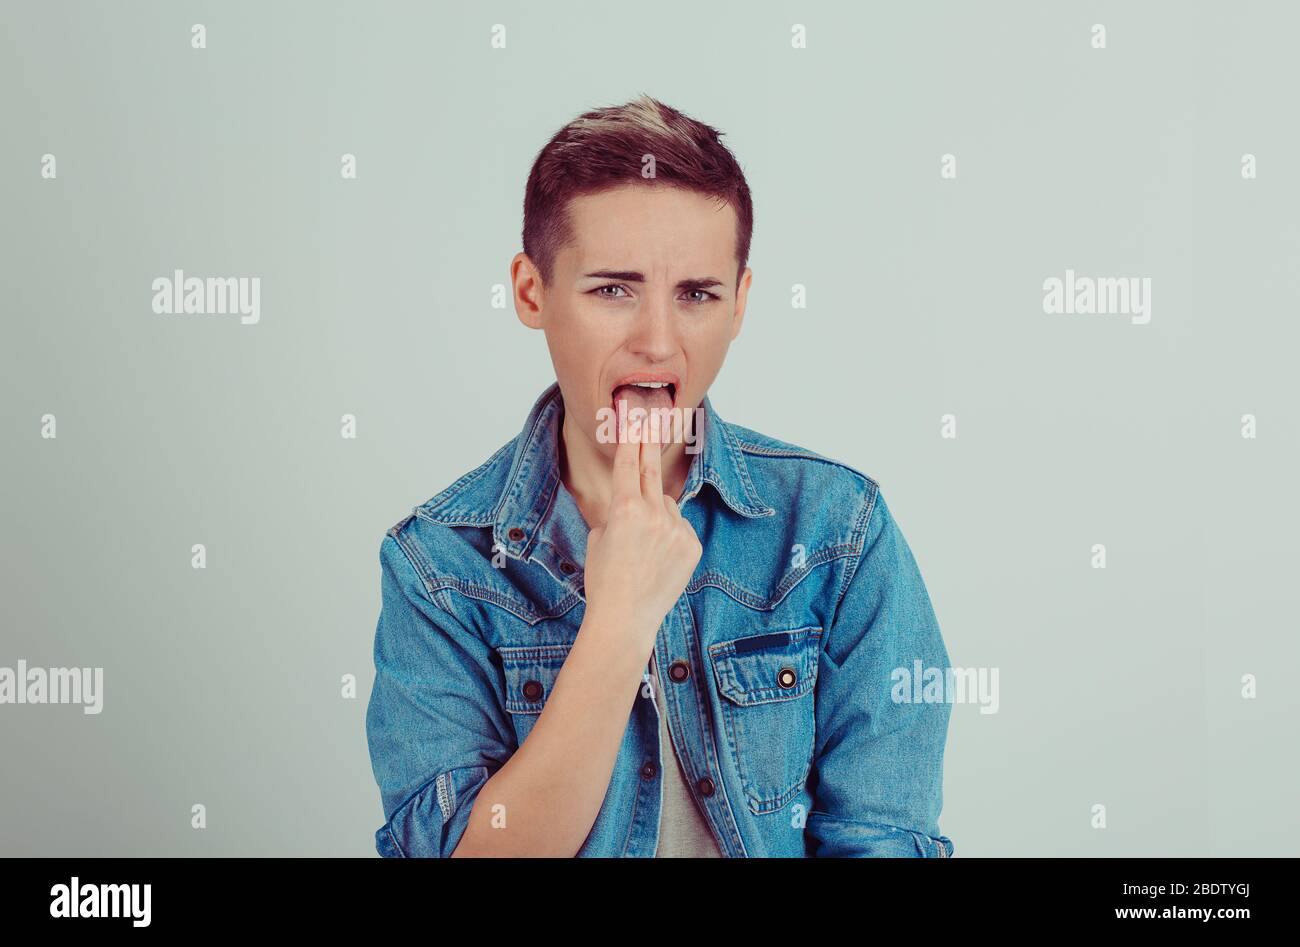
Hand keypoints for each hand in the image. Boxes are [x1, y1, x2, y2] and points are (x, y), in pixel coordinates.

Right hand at [582, 401, 702, 645]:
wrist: (626, 619)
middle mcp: (653, 513)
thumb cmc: (604, 581)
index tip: (635, 419)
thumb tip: (631, 506)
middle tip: (651, 421)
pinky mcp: (692, 545)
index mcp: (623, 509)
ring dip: (656, 514)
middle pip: (651, 471)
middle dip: (648, 445)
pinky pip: (680, 528)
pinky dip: (671, 535)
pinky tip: (657, 559)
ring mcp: (676, 529)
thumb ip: (617, 514)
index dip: (630, 439)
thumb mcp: (598, 539)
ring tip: (642, 548)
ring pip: (667, 506)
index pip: (627, 465)